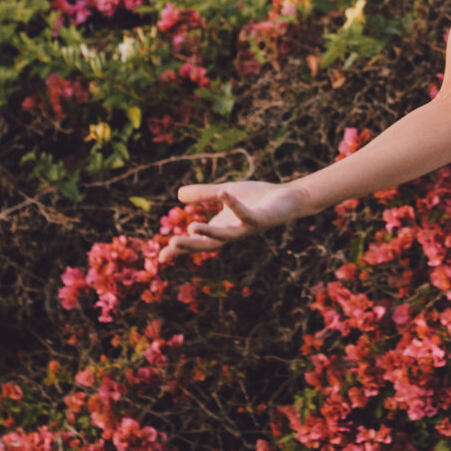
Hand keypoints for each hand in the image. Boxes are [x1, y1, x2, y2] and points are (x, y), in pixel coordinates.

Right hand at [171, 177, 304, 252]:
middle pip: (209, 244)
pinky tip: (223, 193)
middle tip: (170, 246)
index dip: (181, 251)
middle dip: (191, 246)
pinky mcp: (261, 219)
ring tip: (192, 228)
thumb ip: (203, 195)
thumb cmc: (257, 198)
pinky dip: (234, 204)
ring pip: (227, 236)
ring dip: (210, 233)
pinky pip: (246, 214)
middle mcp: (233, 232)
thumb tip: (178, 195)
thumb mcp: (224, 192)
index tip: (161, 259)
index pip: (198, 242)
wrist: (288, 198)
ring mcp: (247, 228)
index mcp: (222, 228)